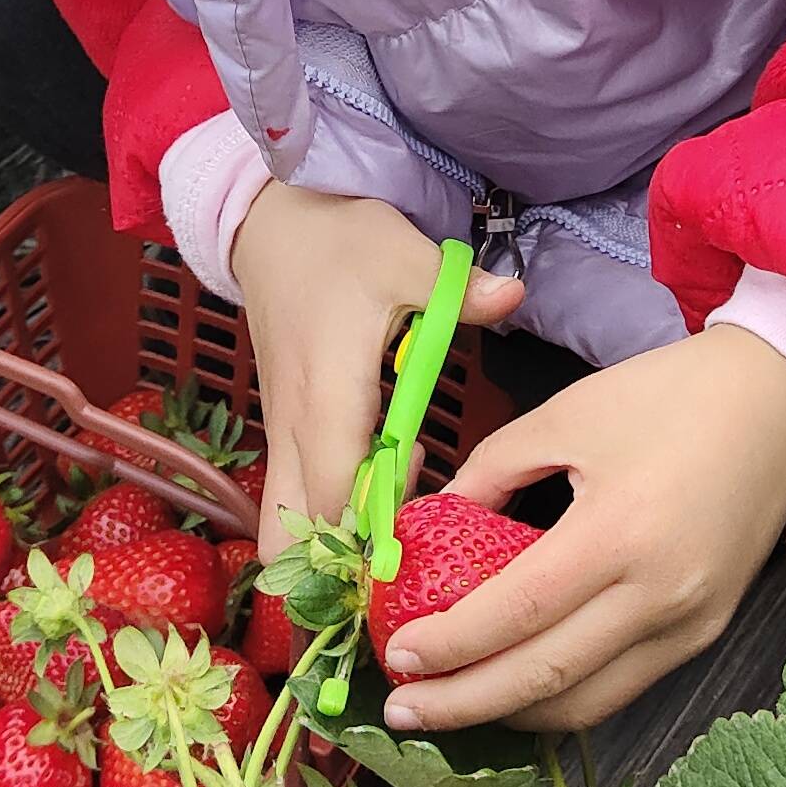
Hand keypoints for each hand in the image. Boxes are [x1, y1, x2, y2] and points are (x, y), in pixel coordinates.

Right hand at [232, 183, 521, 558]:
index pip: (338, 500)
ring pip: (282, 524)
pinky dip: (324, 516)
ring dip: (331, 543)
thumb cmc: (338, 243)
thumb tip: (514, 294)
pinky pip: (290, 499)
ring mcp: (280, 434)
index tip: (425, 537)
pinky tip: (383, 484)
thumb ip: (457, 290)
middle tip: (409, 546)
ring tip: (398, 520)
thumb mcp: (404, 256)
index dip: (376, 534)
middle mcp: (293, 429)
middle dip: (345, 562)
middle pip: (296, 534)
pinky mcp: (281, 430)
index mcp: (326, 399)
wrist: (271, 225)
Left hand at [381, 323, 785, 734]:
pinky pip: (622, 685)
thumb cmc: (669, 395)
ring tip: (451, 704)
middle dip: (464, 703)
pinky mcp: (705, 634)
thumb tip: (426, 529)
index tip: (398, 655)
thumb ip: (489, 474)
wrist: (779, 401)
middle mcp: (660, 594)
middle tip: (403, 711)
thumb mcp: (564, 416)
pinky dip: (562, 695)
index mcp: (619, 532)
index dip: (452, 645)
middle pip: (546, 677)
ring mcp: (690, 624)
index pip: (518, 613)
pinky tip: (517, 684)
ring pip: (586, 701)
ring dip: (511, 712)